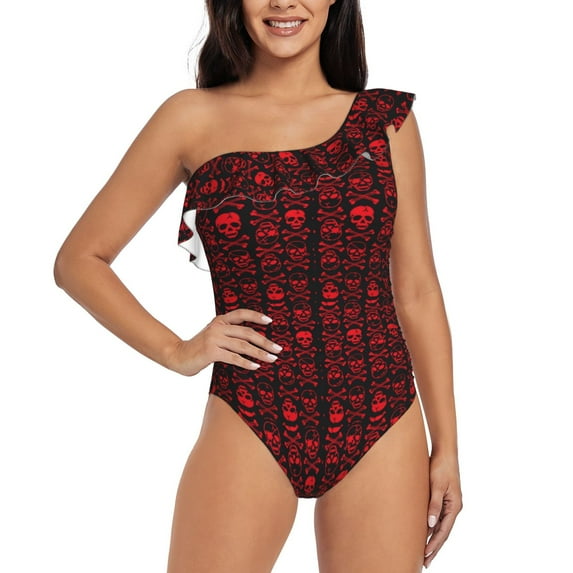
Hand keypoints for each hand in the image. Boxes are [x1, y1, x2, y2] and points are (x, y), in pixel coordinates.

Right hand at [166, 309, 281, 375]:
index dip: (256, 316)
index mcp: (220, 320)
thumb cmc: (199, 348)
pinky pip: (233, 357)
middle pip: (247, 332)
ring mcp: (214, 338)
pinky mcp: (211, 351)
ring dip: (260, 353)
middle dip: (265, 341)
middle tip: (278, 349)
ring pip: (243, 345)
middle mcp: (218, 327)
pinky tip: (256, 366)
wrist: (178, 356)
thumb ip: (228, 334)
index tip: (271, 321)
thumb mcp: (214, 336)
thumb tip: (252, 341)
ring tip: (272, 359)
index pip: (241, 314)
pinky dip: (246, 362)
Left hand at [424, 454, 461, 567]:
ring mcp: (449, 503)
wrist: (444, 452)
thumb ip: (434, 504)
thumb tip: (431, 525)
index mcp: (454, 506)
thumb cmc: (440, 466)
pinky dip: (432, 527)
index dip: (434, 545)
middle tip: (425, 563)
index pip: (444, 531)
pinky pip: (438, 516)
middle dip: (434, 548)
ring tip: (424, 553)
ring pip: (441, 526)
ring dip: (433, 539)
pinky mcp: (443, 497)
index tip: (425, 556)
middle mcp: (453, 507)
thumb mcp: (436, 485)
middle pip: (443, 532)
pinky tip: (425, 532)